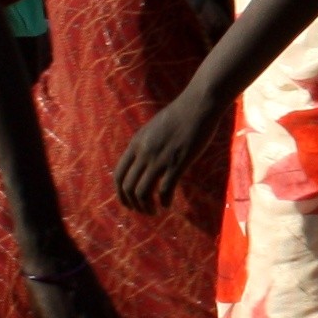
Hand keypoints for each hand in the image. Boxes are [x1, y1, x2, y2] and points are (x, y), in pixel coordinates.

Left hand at [115, 93, 221, 212]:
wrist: (198, 106)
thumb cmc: (179, 116)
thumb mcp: (153, 129)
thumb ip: (145, 145)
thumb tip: (142, 162)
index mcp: (136, 143)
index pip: (119, 174)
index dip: (121, 193)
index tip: (129, 202)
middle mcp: (144, 153)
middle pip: (128, 187)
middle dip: (133, 204)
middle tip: (143, 210)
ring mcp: (160, 159)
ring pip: (142, 192)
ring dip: (146, 207)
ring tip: (153, 211)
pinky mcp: (177, 163)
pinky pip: (165, 190)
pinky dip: (164, 202)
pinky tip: (167, 204)